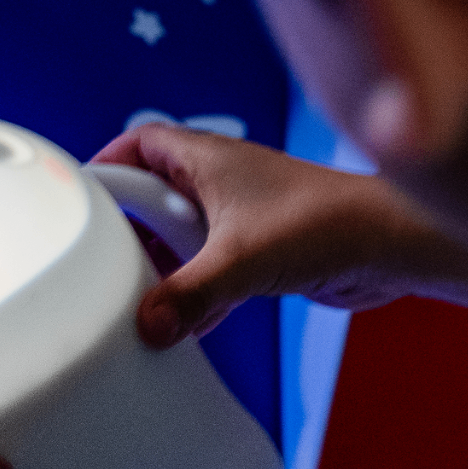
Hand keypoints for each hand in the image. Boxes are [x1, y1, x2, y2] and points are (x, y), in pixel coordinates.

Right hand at [92, 121, 467, 346]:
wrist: (389, 246)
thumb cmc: (325, 223)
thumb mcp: (241, 261)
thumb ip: (189, 295)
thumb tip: (148, 324)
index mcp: (207, 159)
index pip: (139, 143)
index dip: (106, 166)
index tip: (78, 200)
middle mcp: (222, 182)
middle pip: (154, 196)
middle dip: (132, 229)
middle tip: (108, 261)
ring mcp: (242, 217)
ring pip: (183, 238)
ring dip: (167, 267)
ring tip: (144, 296)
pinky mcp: (262, 252)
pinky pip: (212, 269)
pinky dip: (199, 293)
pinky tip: (189, 324)